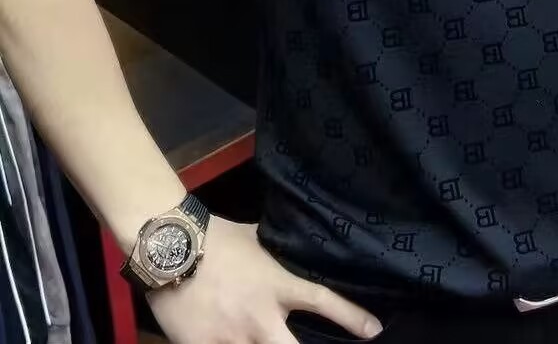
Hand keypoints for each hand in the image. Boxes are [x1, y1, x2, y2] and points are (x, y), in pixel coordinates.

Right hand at [148, 216, 383, 343]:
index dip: (351, 317)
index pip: (323, 301)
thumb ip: (272, 247)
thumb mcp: (252, 237)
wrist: (170, 246)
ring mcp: (231, 338)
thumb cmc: (214, 236)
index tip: (374, 330)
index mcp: (276, 285)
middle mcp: (260, 317)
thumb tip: (286, 238)